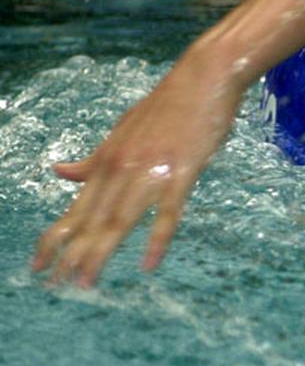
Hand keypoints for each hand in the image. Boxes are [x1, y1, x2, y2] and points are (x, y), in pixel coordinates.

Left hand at [32, 58, 242, 286]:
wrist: (204, 77)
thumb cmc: (169, 105)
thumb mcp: (123, 130)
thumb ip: (93, 158)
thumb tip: (59, 171)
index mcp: (107, 159)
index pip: (75, 208)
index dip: (54, 239)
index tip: (38, 266)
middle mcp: (121, 167)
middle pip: (92, 220)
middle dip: (71, 256)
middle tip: (55, 288)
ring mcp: (151, 170)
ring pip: (120, 219)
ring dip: (101, 253)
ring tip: (85, 283)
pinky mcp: (182, 171)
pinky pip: (167, 212)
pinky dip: (157, 239)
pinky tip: (149, 264)